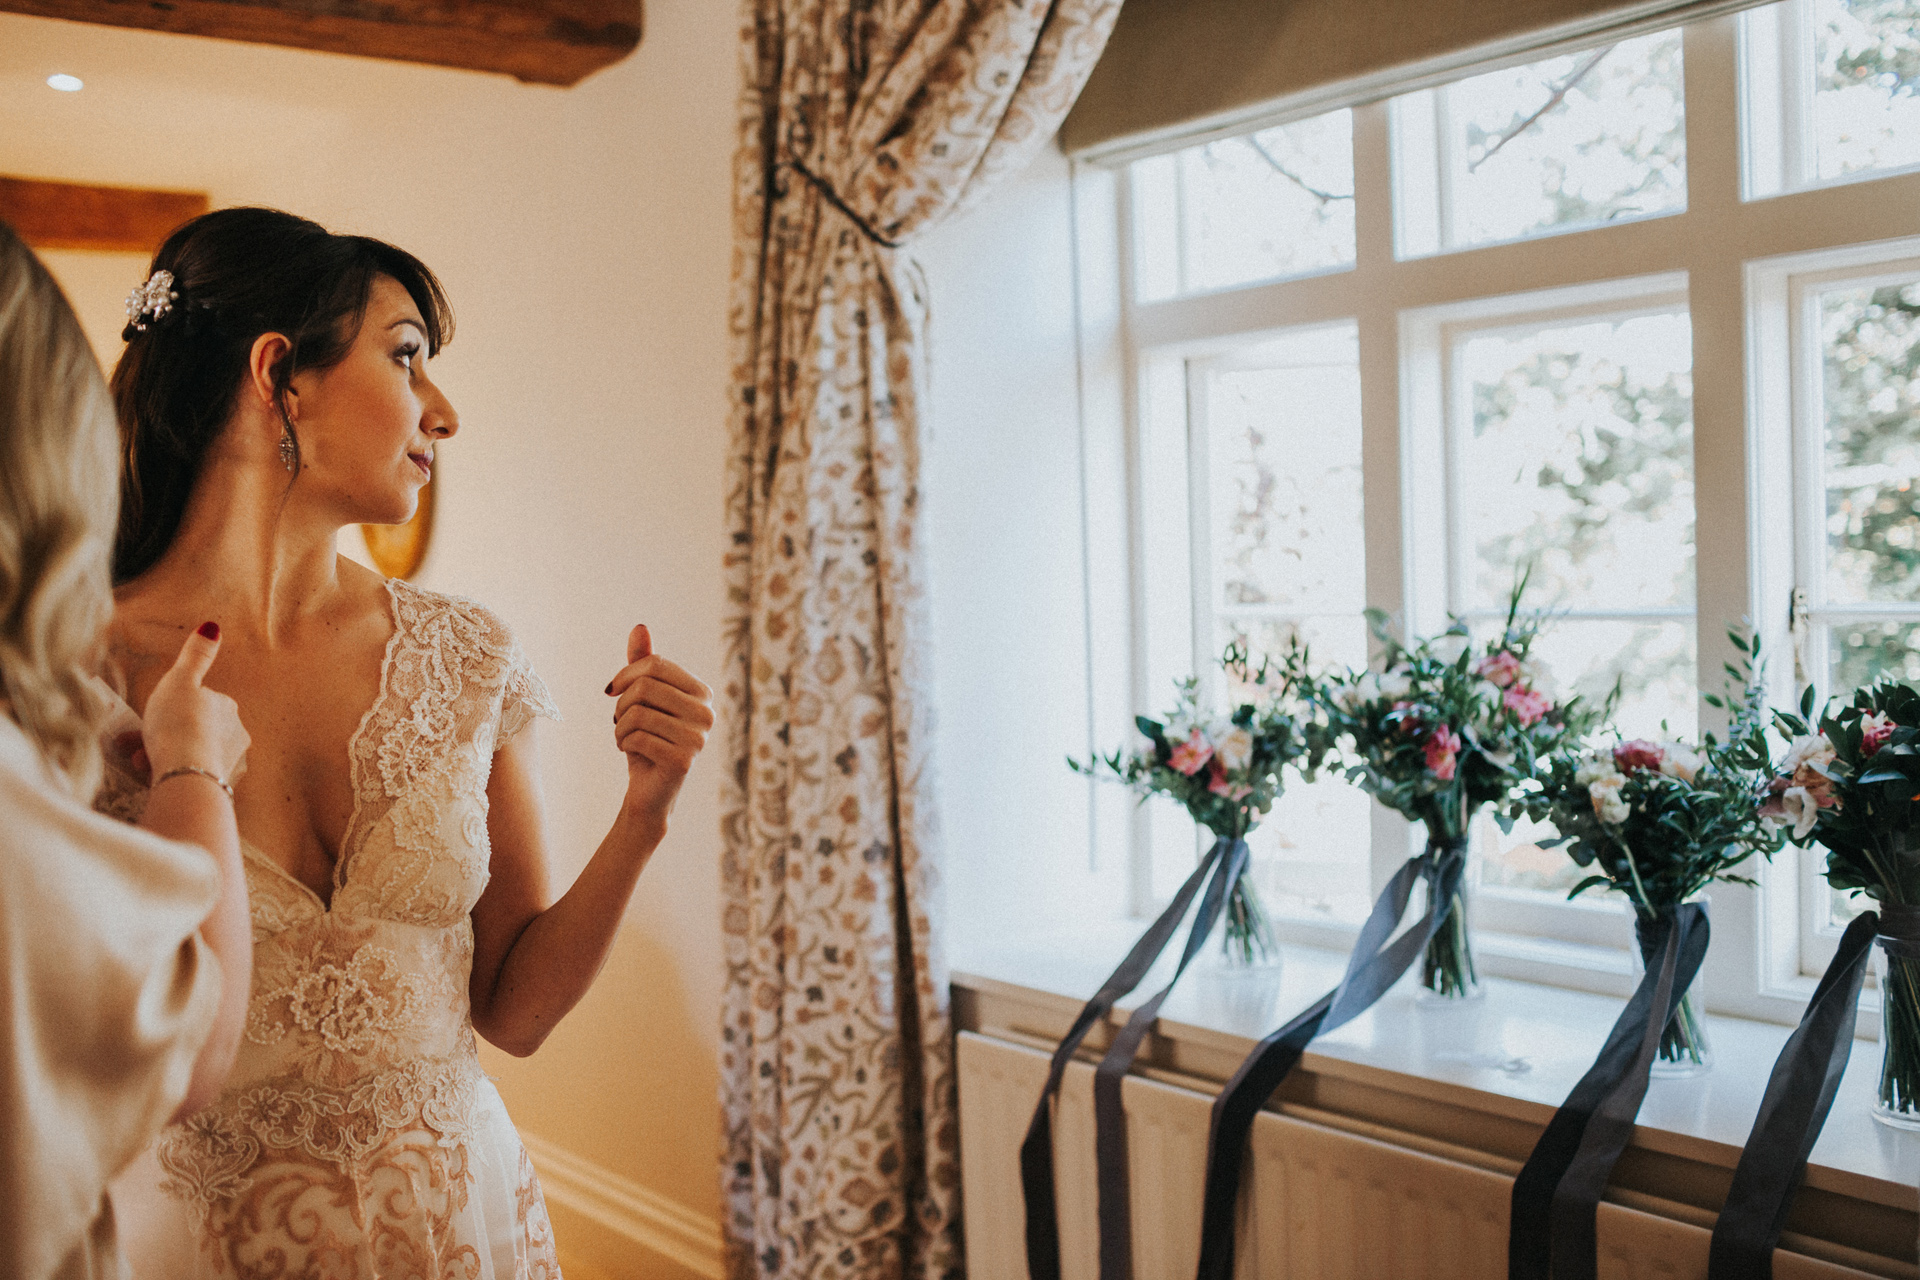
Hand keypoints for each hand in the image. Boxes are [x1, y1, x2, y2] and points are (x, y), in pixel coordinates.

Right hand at [142, 622, 249, 785]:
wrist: (185, 771)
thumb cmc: (181, 721)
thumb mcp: (180, 679)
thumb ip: (195, 656)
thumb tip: (212, 627)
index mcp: (227, 709)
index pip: (196, 703)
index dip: (169, 708)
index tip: (150, 715)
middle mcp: (234, 735)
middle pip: (189, 730)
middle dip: (160, 734)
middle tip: (133, 742)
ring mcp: (226, 762)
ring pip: (186, 753)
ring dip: (159, 753)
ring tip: (138, 758)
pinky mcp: (213, 786)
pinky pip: (186, 775)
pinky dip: (167, 772)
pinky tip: (149, 774)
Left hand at [606, 625, 712, 834]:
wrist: (649, 789)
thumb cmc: (646, 739)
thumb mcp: (643, 698)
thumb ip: (643, 663)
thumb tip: (640, 627)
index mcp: (702, 693)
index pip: (656, 664)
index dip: (626, 674)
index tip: (612, 690)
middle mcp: (707, 714)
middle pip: (646, 687)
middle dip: (621, 704)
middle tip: (618, 720)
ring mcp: (698, 739)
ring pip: (637, 713)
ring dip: (619, 726)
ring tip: (624, 737)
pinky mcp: (683, 760)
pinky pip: (636, 737)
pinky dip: (622, 743)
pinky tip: (629, 752)